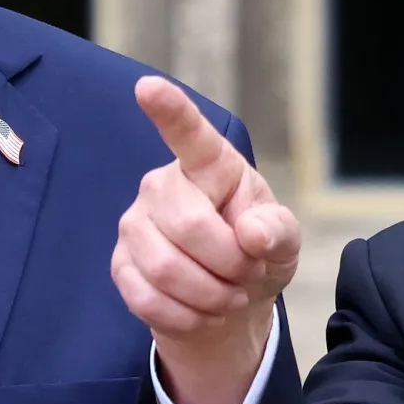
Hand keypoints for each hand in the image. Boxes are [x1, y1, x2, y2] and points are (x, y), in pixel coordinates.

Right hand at [112, 76, 301, 403]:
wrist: (229, 299)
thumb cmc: (256, 252)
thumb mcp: (283, 241)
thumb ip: (277, 231)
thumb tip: (253, 234)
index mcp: (210, 165)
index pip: (189, 134)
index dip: (169, 110)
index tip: (147, 86)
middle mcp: (162, 185)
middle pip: (190, 227)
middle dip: (230, 264)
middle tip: (247, 274)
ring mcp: (135, 224)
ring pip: (166, 269)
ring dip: (210, 295)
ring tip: (228, 294)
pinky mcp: (120, 264)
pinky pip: (147, 299)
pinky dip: (186, 317)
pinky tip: (201, 311)